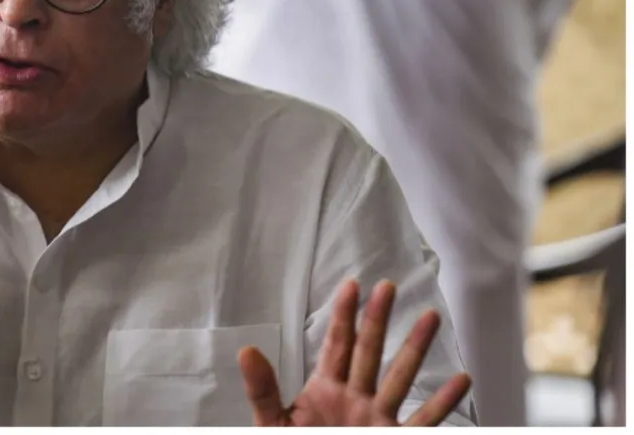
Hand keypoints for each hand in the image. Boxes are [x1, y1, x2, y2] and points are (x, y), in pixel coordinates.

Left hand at [239, 280, 471, 425]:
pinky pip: (423, 422)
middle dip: (378, 320)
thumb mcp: (272, 424)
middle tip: (388, 286)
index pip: (337, 345)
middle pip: (369, 352)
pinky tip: (460, 379)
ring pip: (400, 379)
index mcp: (325, 391)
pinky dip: (442, 403)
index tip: (353, 285)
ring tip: (430, 317)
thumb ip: (262, 390)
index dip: (344, 315)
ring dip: (415, 349)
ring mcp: (378, 421)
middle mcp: (355, 400)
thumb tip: (246, 351)